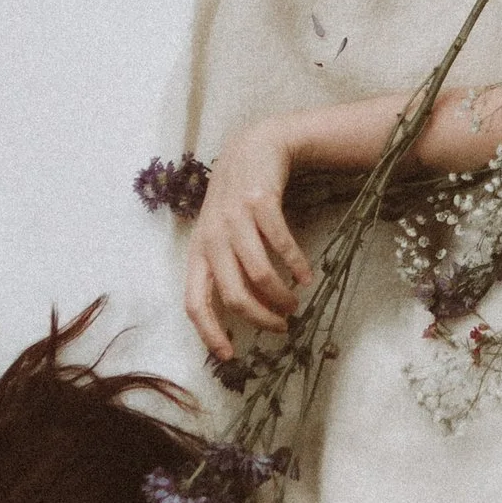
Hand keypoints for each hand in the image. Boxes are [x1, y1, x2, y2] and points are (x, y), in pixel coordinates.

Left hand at [184, 121, 315, 361]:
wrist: (254, 146)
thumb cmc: (238, 199)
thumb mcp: (221, 234)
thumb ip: (225, 267)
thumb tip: (241, 312)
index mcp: (199, 251)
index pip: (194, 302)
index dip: (210, 332)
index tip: (231, 356)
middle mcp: (212, 237)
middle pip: (233, 294)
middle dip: (260, 318)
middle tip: (282, 326)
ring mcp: (235, 218)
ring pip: (258, 273)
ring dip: (280, 295)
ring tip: (296, 303)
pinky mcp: (259, 201)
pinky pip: (280, 244)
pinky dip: (296, 265)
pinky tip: (306, 275)